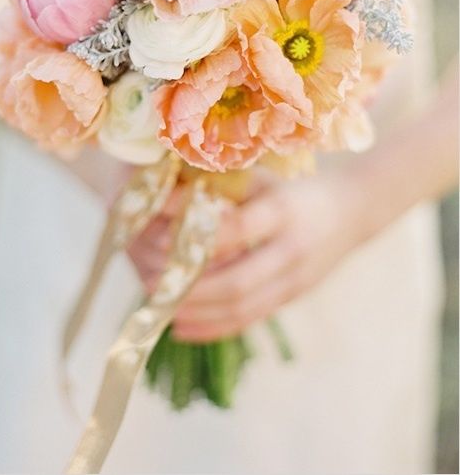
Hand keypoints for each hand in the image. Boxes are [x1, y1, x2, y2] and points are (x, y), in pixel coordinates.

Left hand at [128, 171, 368, 341]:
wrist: (351, 212)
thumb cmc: (294, 189)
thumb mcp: (263, 179)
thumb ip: (221, 189)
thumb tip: (165, 200)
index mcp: (282, 211)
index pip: (238, 229)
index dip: (200, 238)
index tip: (162, 242)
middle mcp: (292, 248)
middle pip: (239, 281)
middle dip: (193, 289)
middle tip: (155, 286)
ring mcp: (295, 278)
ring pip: (243, 308)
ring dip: (200, 315)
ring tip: (164, 312)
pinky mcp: (293, 296)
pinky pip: (251, 318)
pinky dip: (216, 328)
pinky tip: (185, 328)